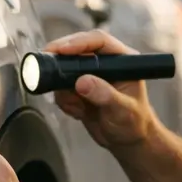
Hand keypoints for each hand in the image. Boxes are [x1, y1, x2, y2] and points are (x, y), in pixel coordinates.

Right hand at [43, 30, 158, 150]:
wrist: (126, 140)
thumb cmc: (134, 123)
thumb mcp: (122, 110)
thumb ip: (104, 95)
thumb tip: (82, 82)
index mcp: (123, 60)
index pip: (99, 41)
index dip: (79, 42)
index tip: (62, 49)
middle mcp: (106, 63)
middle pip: (78, 48)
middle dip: (62, 57)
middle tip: (47, 64)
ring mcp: (91, 75)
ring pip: (66, 68)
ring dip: (63, 86)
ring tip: (75, 106)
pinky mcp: (79, 88)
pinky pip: (61, 87)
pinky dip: (64, 100)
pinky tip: (77, 112)